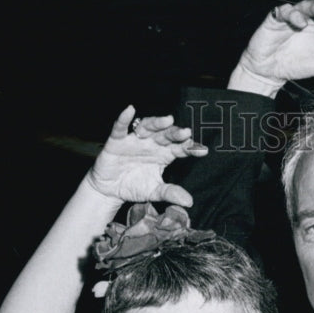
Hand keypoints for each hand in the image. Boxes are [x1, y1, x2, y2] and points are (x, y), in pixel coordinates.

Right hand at [86, 106, 207, 204]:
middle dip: (175, 133)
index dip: (190, 148)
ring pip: (147, 127)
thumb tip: (189, 202)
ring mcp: (135, 140)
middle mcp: (151, 144)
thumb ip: (170, 193)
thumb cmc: (134, 186)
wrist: (110, 190)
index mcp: (164, 154)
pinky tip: (130, 110)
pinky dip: (124, 119)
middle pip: (165, 135)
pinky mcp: (117, 141)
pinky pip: (120, 128)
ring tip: (167, 120)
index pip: (179, 148)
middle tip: (185, 133)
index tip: (202, 150)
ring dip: (157, 123)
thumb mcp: (154, 192)